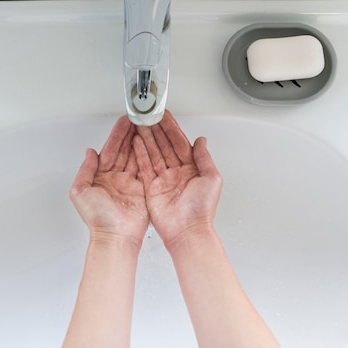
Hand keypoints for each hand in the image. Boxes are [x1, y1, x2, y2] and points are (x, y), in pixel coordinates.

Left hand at [70, 116, 148, 248]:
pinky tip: (151, 144)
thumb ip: (85, 170)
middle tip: (138, 118)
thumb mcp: (80, 191)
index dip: (117, 135)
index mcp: (100, 177)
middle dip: (130, 133)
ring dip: (140, 140)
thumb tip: (89, 152)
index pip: (110, 150)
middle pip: (124, 150)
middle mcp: (115, 178)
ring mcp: (129, 183)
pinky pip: (145, 168)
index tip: (124, 121)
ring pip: (135, 156)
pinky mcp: (142, 189)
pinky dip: (148, 155)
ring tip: (146, 126)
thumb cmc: (98, 219)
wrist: (116, 236)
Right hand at [133, 110, 222, 249]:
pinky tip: (135, 142)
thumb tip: (202, 141)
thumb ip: (204, 158)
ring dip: (146, 138)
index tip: (164, 116)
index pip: (179, 142)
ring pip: (154, 153)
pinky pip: (144, 167)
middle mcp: (177, 173)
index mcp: (192, 169)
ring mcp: (164, 180)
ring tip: (139, 124)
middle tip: (148, 116)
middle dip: (156, 130)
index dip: (171, 128)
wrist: (187, 232)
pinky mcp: (152, 188)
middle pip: (164, 145)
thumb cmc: (201, 211)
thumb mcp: (212, 179)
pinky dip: (140, 154)